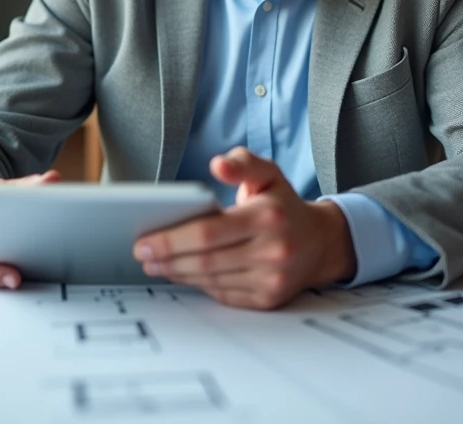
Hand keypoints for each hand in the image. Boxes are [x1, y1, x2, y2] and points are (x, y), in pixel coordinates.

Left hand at [132, 147, 355, 309]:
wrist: (320, 243)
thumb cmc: (284, 205)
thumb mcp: (268, 174)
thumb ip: (242, 164)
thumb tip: (217, 165)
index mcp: (268, 217)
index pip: (208, 232)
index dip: (172, 239)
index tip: (144, 240)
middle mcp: (272, 250)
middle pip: (205, 261)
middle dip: (167, 259)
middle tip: (142, 254)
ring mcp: (271, 279)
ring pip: (211, 280)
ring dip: (177, 273)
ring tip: (155, 264)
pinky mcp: (268, 298)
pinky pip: (223, 294)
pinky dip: (198, 285)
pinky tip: (182, 273)